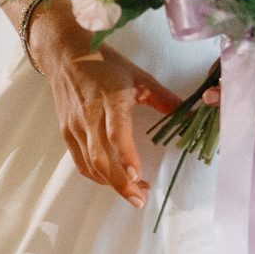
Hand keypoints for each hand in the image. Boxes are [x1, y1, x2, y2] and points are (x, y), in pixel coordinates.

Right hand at [29, 0, 183, 207]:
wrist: (65, 55)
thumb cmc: (104, 64)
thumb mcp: (138, 76)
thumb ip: (163, 97)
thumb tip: (188, 111)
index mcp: (110, 100)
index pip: (116, 133)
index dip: (126, 156)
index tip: (138, 176)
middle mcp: (90, 116)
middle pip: (101, 158)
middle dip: (121, 184)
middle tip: (141, 198)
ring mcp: (76, 126)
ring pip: (90, 165)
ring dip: (111, 184)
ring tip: (134, 193)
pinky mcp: (67, 132)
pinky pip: (80, 162)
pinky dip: (96, 176)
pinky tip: (112, 180)